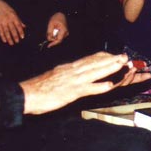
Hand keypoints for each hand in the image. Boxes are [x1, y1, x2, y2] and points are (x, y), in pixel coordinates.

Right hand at [0, 0, 25, 44]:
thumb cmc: (6, 9)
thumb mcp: (14, 13)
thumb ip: (19, 20)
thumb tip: (24, 26)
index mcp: (13, 16)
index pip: (18, 25)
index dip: (20, 31)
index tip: (22, 37)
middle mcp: (8, 19)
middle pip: (12, 29)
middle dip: (15, 36)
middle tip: (17, 42)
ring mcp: (2, 22)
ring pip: (6, 31)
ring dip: (9, 38)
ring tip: (11, 43)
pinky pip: (0, 31)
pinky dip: (2, 36)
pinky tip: (4, 41)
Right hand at [19, 52, 149, 114]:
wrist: (25, 94)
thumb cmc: (39, 88)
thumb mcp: (55, 77)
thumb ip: (66, 74)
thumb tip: (72, 72)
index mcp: (69, 68)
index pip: (89, 59)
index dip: (103, 57)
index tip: (114, 55)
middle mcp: (72, 71)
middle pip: (95, 63)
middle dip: (111, 60)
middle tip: (125, 57)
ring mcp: (72, 81)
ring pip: (94, 72)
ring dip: (109, 68)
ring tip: (122, 64)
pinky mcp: (70, 92)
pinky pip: (87, 89)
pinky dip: (98, 87)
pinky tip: (109, 85)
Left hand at [44, 12, 68, 48]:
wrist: (61, 14)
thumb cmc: (56, 18)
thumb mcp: (51, 24)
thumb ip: (50, 32)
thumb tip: (49, 39)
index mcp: (63, 30)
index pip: (59, 40)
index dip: (53, 43)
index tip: (48, 46)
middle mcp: (66, 33)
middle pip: (58, 39)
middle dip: (52, 38)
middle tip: (48, 33)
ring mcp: (66, 33)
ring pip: (58, 38)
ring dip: (53, 36)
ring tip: (51, 29)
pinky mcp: (64, 33)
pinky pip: (59, 36)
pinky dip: (55, 35)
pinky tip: (54, 30)